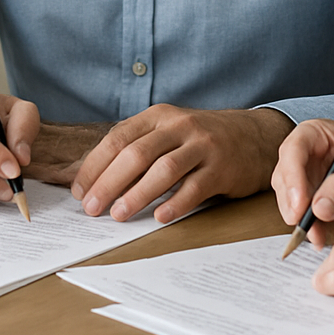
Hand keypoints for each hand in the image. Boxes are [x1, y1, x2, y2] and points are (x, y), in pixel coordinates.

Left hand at [71, 105, 293, 222]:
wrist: (254, 136)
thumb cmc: (200, 140)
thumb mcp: (168, 132)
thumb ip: (137, 148)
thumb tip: (94, 180)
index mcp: (159, 117)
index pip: (118, 138)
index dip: (95, 166)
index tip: (79, 191)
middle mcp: (179, 126)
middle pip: (136, 154)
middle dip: (109, 183)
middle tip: (92, 208)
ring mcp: (203, 145)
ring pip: (163, 170)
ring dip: (137, 194)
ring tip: (118, 215)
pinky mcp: (222, 167)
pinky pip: (195, 187)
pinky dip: (175, 203)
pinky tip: (160, 217)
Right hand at [272, 120, 333, 248]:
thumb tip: (320, 207)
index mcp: (322, 133)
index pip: (296, 148)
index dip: (293, 175)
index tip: (300, 204)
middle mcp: (310, 152)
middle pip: (286, 174)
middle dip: (292, 202)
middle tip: (304, 227)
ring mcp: (309, 174)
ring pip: (289, 196)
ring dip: (299, 218)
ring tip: (317, 236)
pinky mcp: (314, 196)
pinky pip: (302, 211)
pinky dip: (308, 226)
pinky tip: (320, 238)